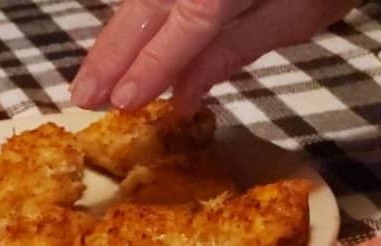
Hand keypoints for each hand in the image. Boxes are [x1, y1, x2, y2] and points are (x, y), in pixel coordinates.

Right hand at [71, 0, 354, 111]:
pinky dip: (130, 19)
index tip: (121, 102)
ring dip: (111, 42)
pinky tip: (112, 48)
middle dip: (113, 54)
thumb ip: (235, 50)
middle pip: (152, 5)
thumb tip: (182, 95)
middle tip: (82, 99)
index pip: (188, 23)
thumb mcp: (298, 13)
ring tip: (87, 83)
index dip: (151, 65)